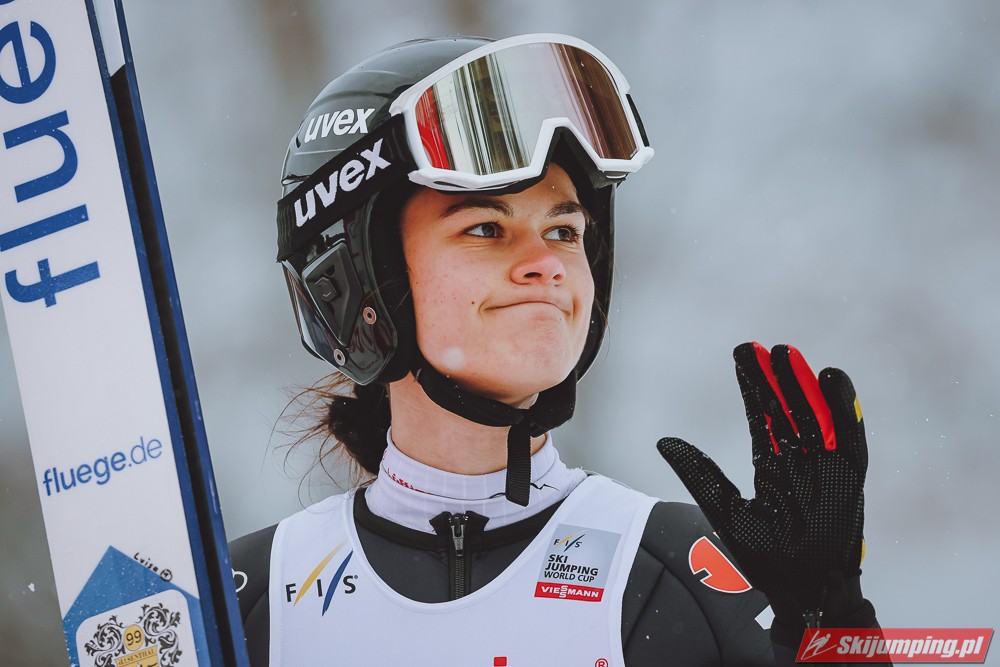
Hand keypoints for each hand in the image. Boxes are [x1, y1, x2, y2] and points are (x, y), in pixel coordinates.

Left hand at [658, 342, 866, 627]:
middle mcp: (799, 462)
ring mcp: (824, 468)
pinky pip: (849, 437)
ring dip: (802, 386)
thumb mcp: (724, 511)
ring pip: (814, 416)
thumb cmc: (767, 559)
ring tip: (788, 355)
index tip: (744, 354)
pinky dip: (844, 409)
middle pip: (786, 410)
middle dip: (774, 379)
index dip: (753, 386)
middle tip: (761, 347)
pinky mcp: (848, 477)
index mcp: (771, 468)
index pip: (761, 417)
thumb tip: (663, 441)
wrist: (804, 591)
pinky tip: (833, 378)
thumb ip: (699, 473)